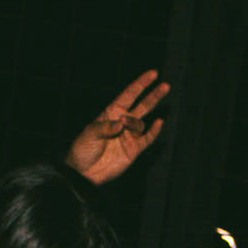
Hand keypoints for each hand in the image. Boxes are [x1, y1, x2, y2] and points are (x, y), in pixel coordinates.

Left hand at [65, 69, 169, 183]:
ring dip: (136, 123)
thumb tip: (121, 122)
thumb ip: (105, 126)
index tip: (153, 74)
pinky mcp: (133, 150)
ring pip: (141, 123)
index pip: (129, 95)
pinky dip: (154, 131)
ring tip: (125, 128)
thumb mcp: (89, 134)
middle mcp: (122, 122)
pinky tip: (158, 122)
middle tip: (165, 85)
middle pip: (142, 105)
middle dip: (153, 95)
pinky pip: (147, 139)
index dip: (141, 84)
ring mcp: (129, 136)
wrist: (84, 173)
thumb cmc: (82, 150)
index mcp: (111, 113)